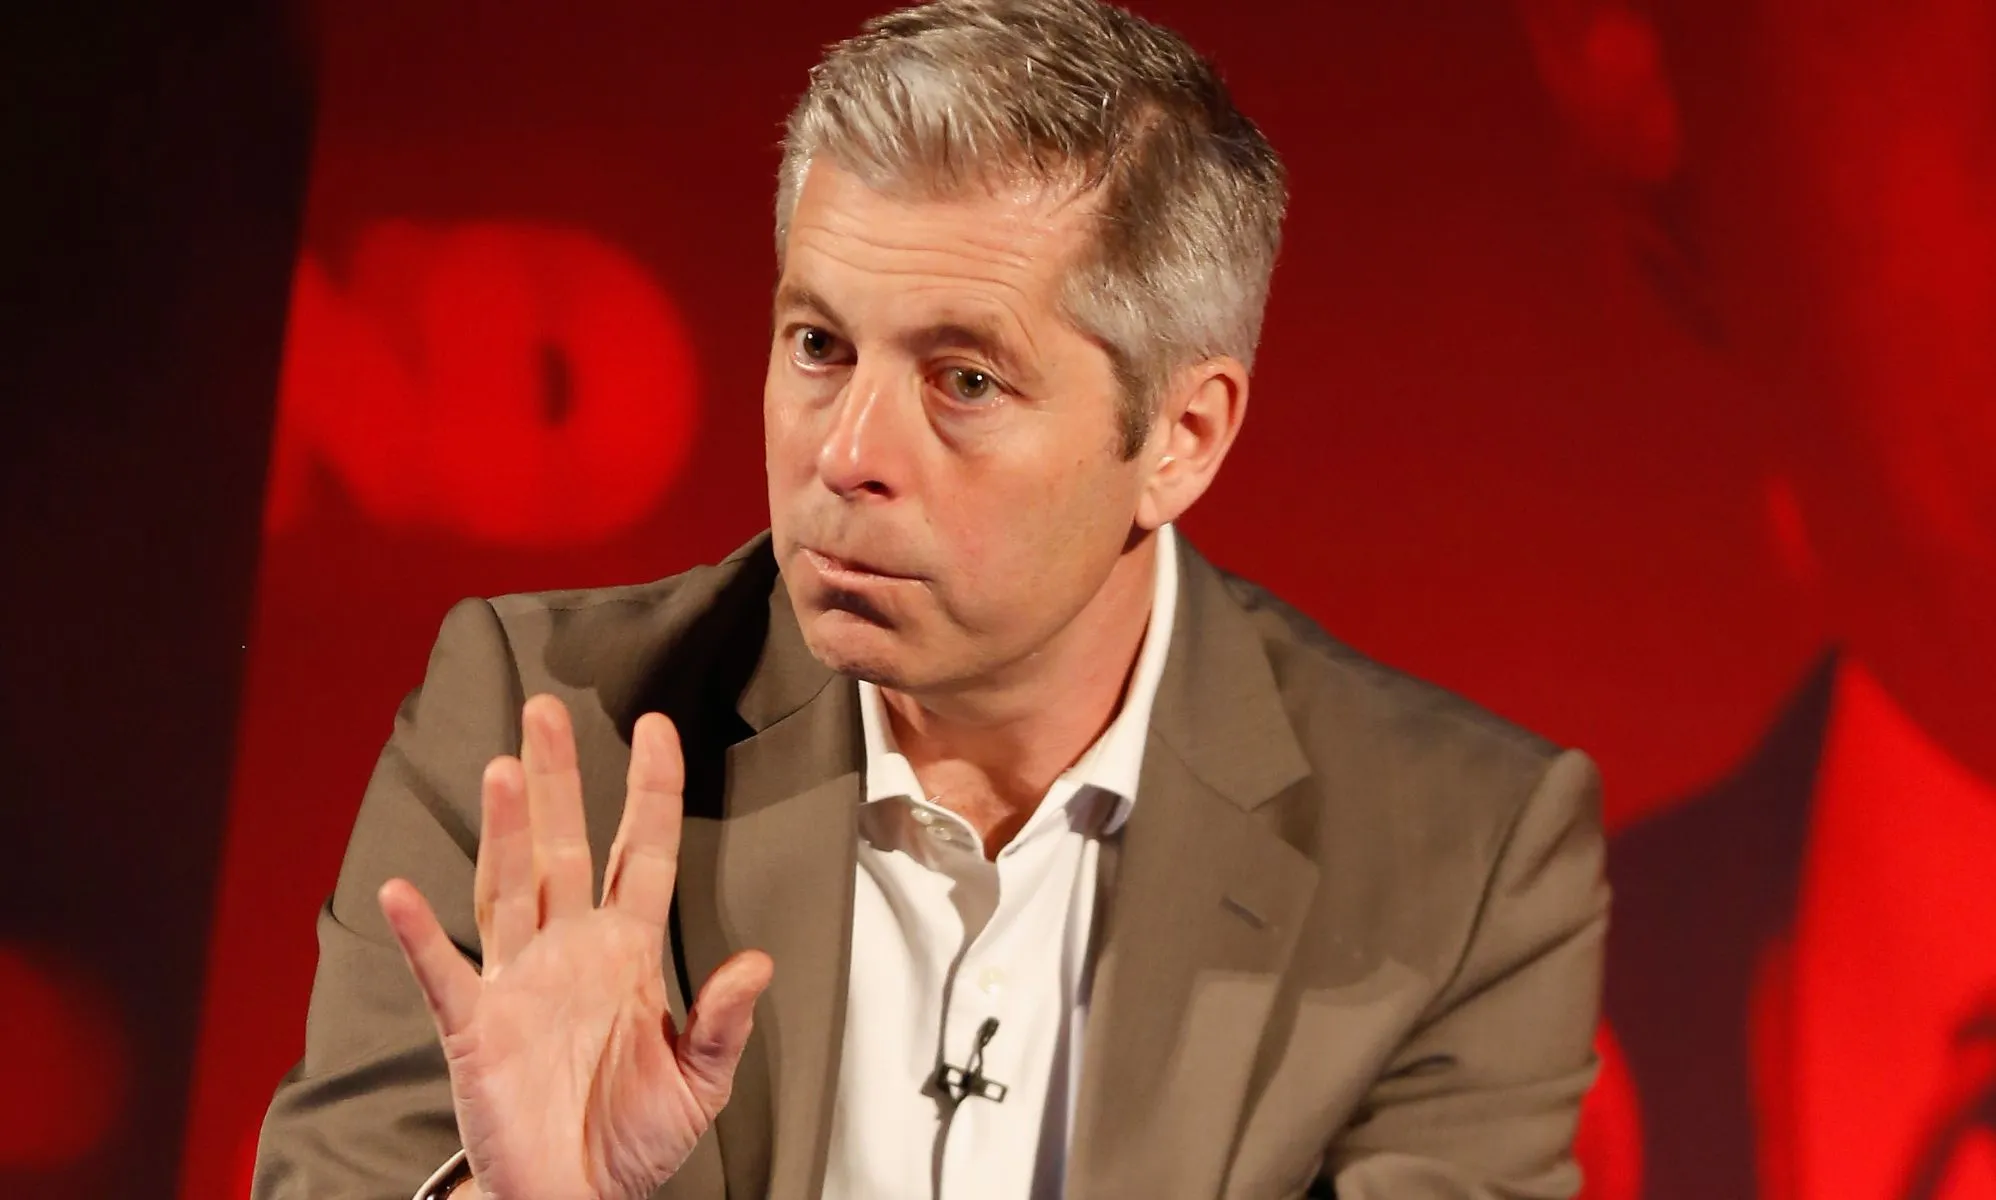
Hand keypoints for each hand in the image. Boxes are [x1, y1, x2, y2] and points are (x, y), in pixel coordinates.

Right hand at [379, 694, 772, 1199]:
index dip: (650, 791)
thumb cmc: (633, 1138)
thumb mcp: (700, 1081)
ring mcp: (520, 983)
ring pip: (510, 888)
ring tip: (505, 771)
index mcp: (628, 952)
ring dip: (506, 832)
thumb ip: (724, 1020)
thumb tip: (755, 963)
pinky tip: (402, 894)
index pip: (640, 852)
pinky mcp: (477, 1029)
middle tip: (546, 711)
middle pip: (563, 847)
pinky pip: (446, 974)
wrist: (578, 1198)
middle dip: (559, 778)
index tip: (655, 728)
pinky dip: (421, 936)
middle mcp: (570, 951)